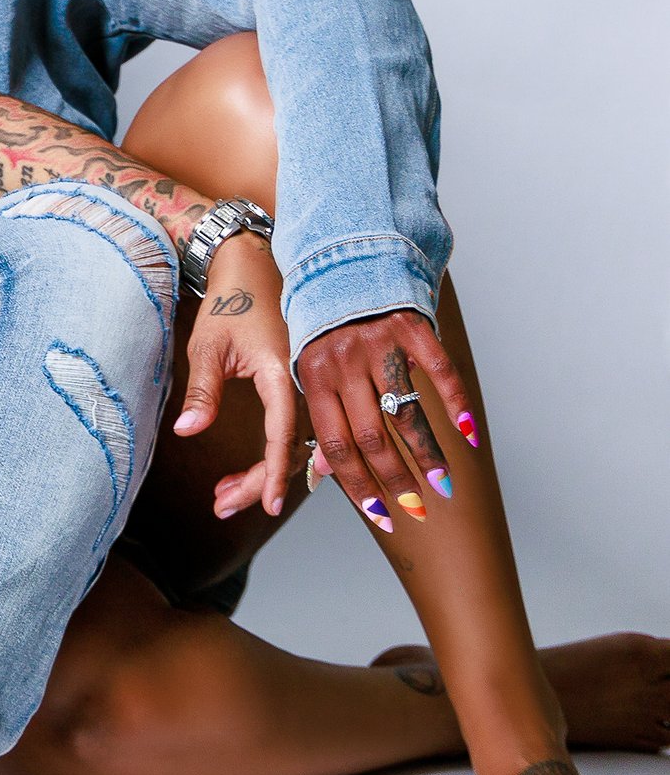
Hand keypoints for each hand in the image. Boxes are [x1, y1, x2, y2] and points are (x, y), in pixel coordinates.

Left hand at [171, 232, 297, 517]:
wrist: (251, 266)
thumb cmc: (229, 301)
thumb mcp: (207, 346)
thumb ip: (202, 391)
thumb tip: (188, 432)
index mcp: (285, 373)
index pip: (282, 435)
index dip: (276, 474)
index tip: (269, 507)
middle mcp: (302, 383)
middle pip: (290, 450)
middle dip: (260, 484)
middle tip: (222, 505)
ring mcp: (303, 385)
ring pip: (292, 444)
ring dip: (264, 474)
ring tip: (225, 495)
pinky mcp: (299, 384)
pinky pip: (294, 429)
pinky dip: (274, 454)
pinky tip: (250, 471)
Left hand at [298, 307, 472, 532]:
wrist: (341, 259)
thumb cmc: (323, 325)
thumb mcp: (306, 366)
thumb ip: (318, 416)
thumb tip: (323, 474)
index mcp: (312, 377)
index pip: (335, 445)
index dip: (358, 484)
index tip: (382, 515)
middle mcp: (343, 363)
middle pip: (373, 436)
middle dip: (397, 481)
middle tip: (418, 511)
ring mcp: (378, 345)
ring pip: (407, 412)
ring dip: (428, 456)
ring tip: (443, 487)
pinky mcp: (410, 326)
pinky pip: (439, 372)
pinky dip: (455, 405)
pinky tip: (468, 435)